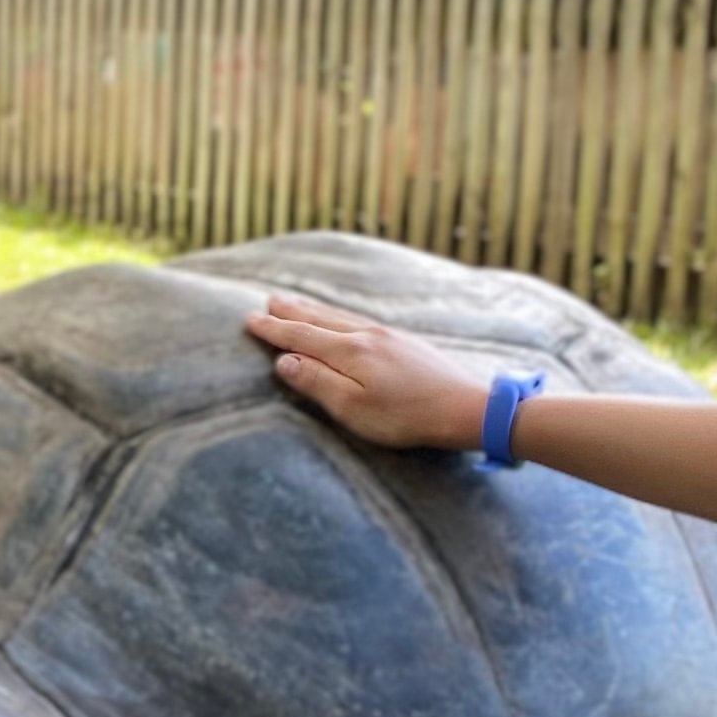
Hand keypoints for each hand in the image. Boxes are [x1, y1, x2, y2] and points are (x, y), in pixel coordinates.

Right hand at [246, 292, 488, 450]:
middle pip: (319, 319)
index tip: (249, 320)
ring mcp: (387, 335)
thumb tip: (283, 360)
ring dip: (314, 309)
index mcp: (349, 351)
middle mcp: (365, 335)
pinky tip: (341, 318)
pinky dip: (339, 315)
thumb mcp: (353, 408)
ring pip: (340, 317)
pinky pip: (359, 320)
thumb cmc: (407, 415)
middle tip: (268, 301)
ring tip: (295, 302)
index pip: (301, 337)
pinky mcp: (403, 341)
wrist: (466, 406)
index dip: (273, 330)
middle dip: (291, 312)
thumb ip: (316, 382)